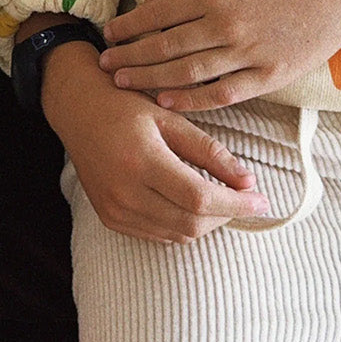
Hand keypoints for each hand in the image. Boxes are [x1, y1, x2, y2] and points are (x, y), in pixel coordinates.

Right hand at [41, 41, 269, 242]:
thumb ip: (211, 152)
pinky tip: (192, 204)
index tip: (262, 201)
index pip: (200, 198)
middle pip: (192, 222)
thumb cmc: (126, 106)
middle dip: (227, 215)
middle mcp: (125, 192)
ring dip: (207, 221)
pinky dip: (183, 225)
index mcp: (142, 161)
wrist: (78, 112)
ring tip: (222, 198)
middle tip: (247, 199)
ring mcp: (115, 210)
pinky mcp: (110, 219)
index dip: (236, 204)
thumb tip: (248, 181)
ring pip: (178, 234)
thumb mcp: (172, 119)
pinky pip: (158, 234)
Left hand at [99, 0, 340, 112]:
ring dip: (150, 79)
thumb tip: (156, 2)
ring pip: (188, 72)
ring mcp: (248, 53)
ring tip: (124, 83)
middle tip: (104, 65)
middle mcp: (228, 24)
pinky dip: (191, 100)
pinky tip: (165, 102)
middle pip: (166, 46)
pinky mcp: (267, 77)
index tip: (108, 35)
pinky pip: (221, 94)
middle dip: (130, 56)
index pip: (160, 13)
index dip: (129, 26)